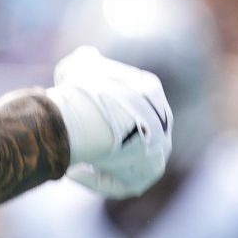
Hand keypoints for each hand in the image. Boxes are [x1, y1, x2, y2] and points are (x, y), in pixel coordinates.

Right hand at [44, 46, 171, 198]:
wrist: (95, 116)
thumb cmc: (83, 91)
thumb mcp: (79, 65)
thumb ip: (85, 61)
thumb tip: (88, 56)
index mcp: (150, 89)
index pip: (125, 102)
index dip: (99, 112)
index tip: (78, 119)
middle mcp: (162, 119)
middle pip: (132, 132)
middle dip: (105, 139)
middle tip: (78, 142)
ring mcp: (160, 147)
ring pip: (130, 159)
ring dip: (103, 161)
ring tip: (75, 160)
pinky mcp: (150, 172)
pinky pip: (124, 181)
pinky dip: (99, 180)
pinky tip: (75, 173)